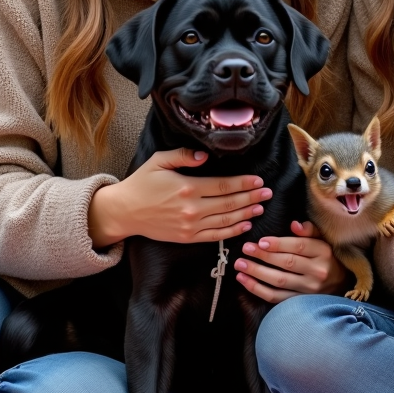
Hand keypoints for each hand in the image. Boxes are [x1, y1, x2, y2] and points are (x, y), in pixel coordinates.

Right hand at [87, 148, 269, 246]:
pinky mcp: (187, 237)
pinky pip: (215, 235)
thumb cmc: (142, 183)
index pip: (223, 186)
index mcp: (187, 187)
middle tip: (268, 192)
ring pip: (226, 220)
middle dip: (251, 197)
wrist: (125, 211)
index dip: (243, 183)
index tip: (258, 180)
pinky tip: (245, 225)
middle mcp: (192, 209)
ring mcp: (190, 226)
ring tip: (261, 207)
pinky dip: (232, 231)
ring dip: (246, 214)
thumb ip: (183, 155)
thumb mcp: (159, 161)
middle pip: (229, 203)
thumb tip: (205, 156)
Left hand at [234, 220, 347, 303]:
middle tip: (245, 249)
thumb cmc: (327, 258)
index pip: (299, 247)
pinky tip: (244, 280)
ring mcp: (309, 289)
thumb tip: (294, 224)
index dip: (278, 244)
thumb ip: (310, 230)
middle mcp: (318, 271)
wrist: (341, 284)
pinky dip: (258, 289)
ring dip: (257, 272)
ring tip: (239, 265)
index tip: (260, 241)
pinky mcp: (300, 302)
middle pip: (287, 263)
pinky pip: (276, 297)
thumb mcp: (324, 240)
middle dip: (263, 256)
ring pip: (279, 281)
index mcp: (324, 252)